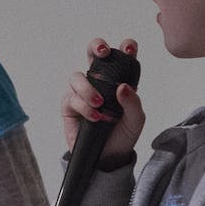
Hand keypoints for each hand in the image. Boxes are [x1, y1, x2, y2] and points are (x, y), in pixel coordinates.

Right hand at [60, 37, 145, 167]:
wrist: (107, 158)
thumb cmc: (122, 136)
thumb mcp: (136, 121)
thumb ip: (133, 103)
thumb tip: (122, 86)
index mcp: (119, 81)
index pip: (121, 58)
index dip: (124, 48)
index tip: (128, 48)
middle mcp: (99, 82)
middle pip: (92, 54)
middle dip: (96, 47)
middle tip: (103, 52)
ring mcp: (81, 92)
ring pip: (77, 76)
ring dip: (88, 88)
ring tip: (100, 104)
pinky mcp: (69, 105)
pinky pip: (71, 97)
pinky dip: (83, 106)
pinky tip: (94, 117)